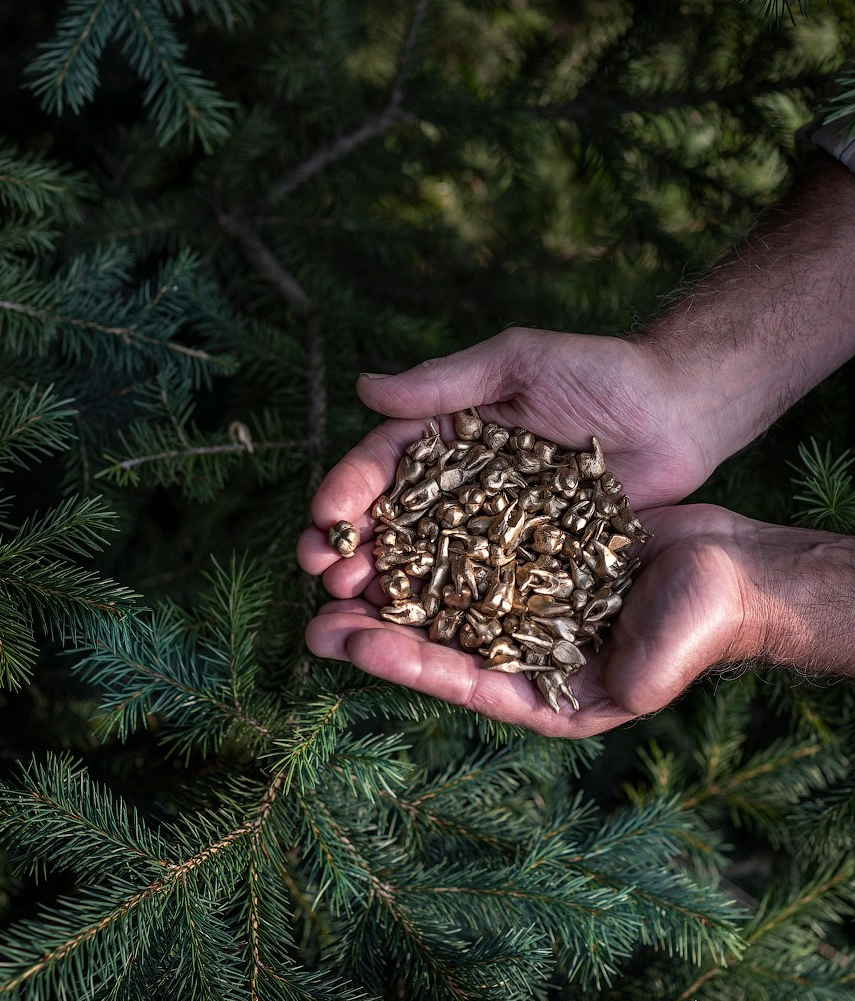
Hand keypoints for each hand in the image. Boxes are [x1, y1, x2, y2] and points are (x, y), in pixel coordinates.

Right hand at [298, 326, 718, 584]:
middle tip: (322, 575)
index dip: (349, 490)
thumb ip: (447, 381)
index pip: (386, 463)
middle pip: (394, 521)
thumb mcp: (520, 363)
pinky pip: (482, 590)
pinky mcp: (531, 562)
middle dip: (353, 548)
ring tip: (347, 613)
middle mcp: (462, 484)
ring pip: (428, 563)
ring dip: (385, 588)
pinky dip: (446, 613)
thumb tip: (364, 387)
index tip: (323, 518)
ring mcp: (494, 527)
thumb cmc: (601, 372)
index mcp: (449, 433)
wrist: (678, 411)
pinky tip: (415, 637)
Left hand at [302, 504, 756, 737]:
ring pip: (445, 598)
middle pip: (440, 644)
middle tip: (316, 621)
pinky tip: (389, 528)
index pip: (467, 682)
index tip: (353, 645)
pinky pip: (470, 553)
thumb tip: (592, 694)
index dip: (410, 664)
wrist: (733, 564)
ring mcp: (525, 605)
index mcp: (551, 691)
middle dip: (380, 633)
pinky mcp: (529, 560)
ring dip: (393, 587)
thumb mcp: (670, 649)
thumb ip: (636, 672)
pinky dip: (430, 545)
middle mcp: (528, 653)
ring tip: (335, 574)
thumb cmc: (709, 612)